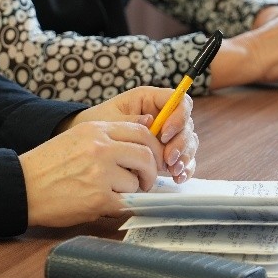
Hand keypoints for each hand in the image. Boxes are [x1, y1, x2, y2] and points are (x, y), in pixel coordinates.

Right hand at [20, 120, 161, 227]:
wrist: (22, 187)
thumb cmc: (47, 165)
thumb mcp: (76, 138)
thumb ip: (107, 137)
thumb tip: (142, 137)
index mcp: (96, 129)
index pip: (141, 132)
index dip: (152, 148)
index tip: (150, 159)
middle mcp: (100, 147)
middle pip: (145, 155)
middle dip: (150, 172)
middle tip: (143, 181)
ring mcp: (100, 173)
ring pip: (136, 182)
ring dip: (131, 192)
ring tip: (114, 194)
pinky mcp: (98, 198)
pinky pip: (126, 203)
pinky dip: (122, 206)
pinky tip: (108, 204)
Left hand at [72, 86, 198, 183]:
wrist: (88, 144)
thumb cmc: (97, 124)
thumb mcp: (109, 119)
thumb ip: (130, 120)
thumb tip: (151, 122)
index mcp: (150, 100)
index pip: (178, 100)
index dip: (178, 116)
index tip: (164, 134)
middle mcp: (163, 115)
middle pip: (187, 124)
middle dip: (181, 143)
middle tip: (168, 159)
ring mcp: (167, 135)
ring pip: (189, 142)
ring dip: (185, 157)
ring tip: (172, 171)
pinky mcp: (167, 152)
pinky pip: (185, 158)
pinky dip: (185, 168)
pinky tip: (177, 177)